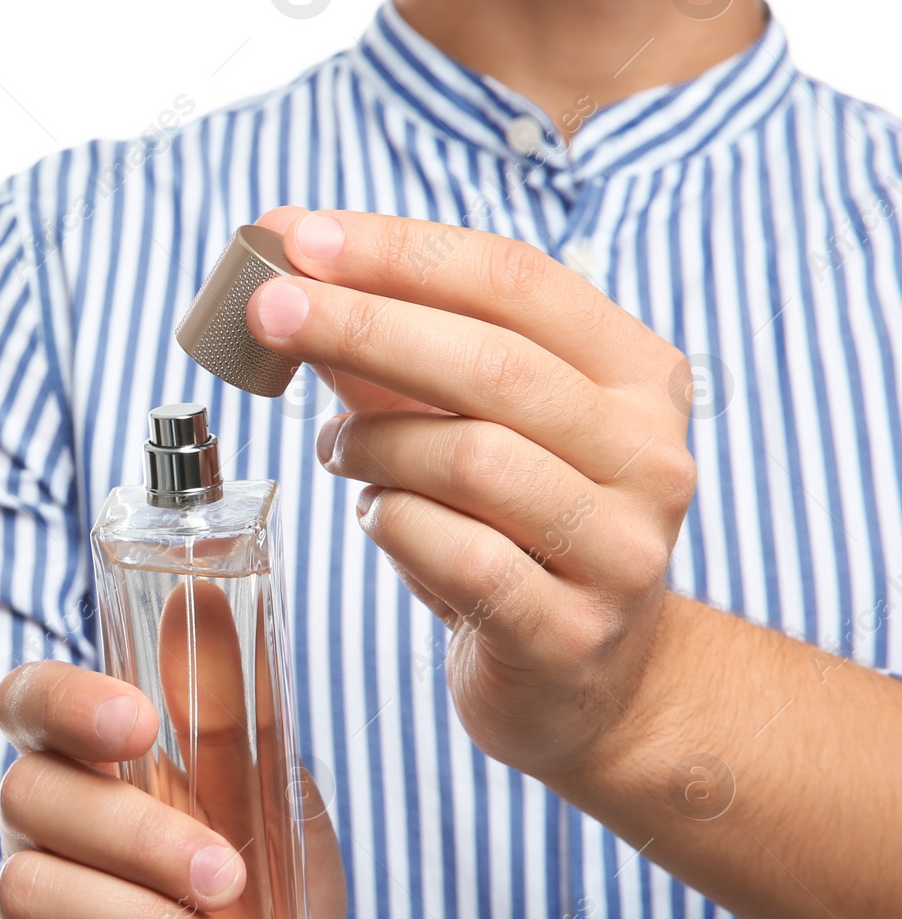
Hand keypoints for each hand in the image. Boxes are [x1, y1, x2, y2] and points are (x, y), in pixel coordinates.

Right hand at [0, 656, 345, 918]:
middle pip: (24, 798)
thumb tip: (199, 598)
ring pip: (28, 898)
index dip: (65, 703)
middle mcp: (42, 846)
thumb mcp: (256, 801)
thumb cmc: (237, 899)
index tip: (139, 723)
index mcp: (86, 774)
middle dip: (133, 832)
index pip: (25, 704)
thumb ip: (231, 714)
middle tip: (225, 874)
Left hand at [246, 207, 696, 786]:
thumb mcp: (469, 424)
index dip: (400, 252)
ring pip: (474, 460)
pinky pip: (460, 556)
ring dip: (375, 444)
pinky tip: (377, 518)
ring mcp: (621, 550)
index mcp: (637, 375)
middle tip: (268, 313)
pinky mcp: (569, 633)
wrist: (587, 681)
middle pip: (493, 364)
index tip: (299, 236)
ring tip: (336, 451)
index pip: (515, 280)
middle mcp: (650, 455)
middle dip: (363, 326)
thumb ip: (394, 352)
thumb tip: (285, 267)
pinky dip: (394, 524)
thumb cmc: (514, 529)